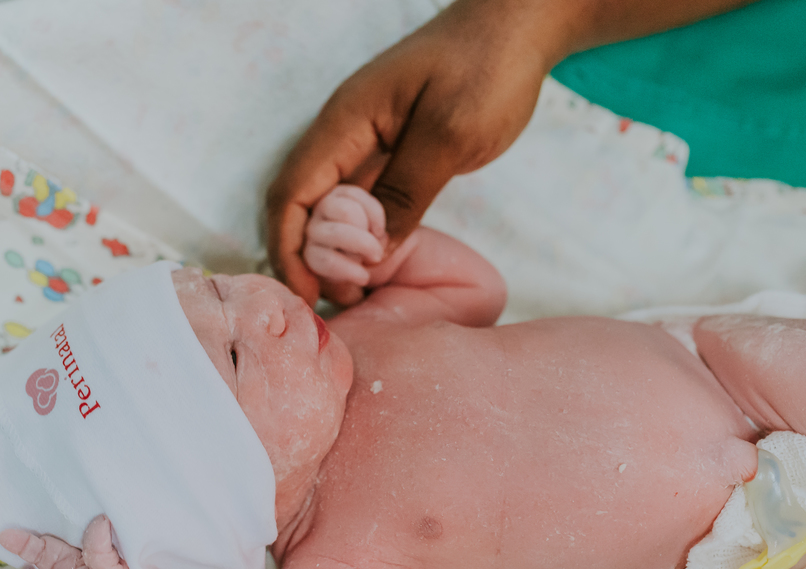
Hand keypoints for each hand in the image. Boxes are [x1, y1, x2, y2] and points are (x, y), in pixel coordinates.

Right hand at [267, 0, 561, 304]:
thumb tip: (369, 255)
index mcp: (345, 123)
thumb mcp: (450, 133)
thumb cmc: (486, 68)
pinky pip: (355, 204)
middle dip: (305, 258)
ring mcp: (362, 145)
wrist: (515, 28)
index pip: (292, 193)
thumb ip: (405, 192)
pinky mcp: (386, 156)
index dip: (290, 248)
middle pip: (298, 206)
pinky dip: (356, 240)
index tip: (309, 294)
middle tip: (341, 303)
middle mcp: (342, 135)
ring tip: (355, 295)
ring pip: (325, 209)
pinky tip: (371, 268)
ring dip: (331, 253)